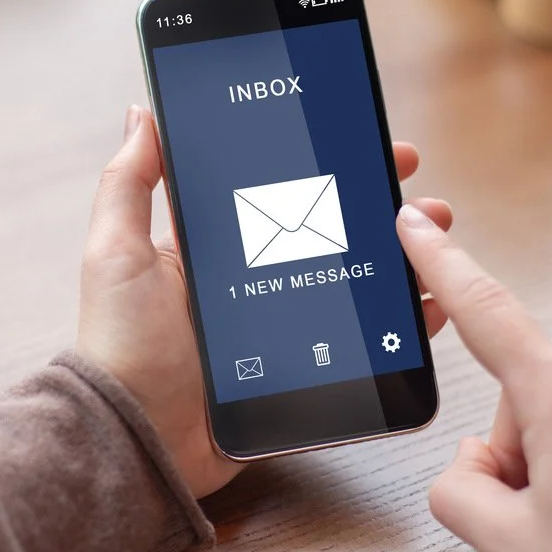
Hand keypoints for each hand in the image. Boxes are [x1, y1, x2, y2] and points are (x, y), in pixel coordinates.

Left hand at [78, 106, 452, 497]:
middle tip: (417, 195)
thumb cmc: (119, 345)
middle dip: (377, 210)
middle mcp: (251, 285)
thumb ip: (128, 185)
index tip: (360, 138)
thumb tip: (142, 113)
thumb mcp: (116, 253)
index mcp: (212, 252)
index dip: (322, 166)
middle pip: (328, 236)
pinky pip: (360, 351)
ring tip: (435, 242)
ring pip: (354, 289)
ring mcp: (280, 333)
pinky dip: (398, 330)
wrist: (137, 438)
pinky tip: (428, 309)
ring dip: (400, 262)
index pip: (278, 194)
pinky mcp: (300, 378)